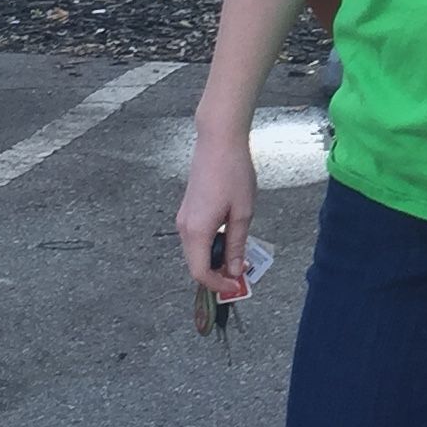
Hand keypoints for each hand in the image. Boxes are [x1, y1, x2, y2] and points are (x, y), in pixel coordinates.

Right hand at [177, 120, 256, 292]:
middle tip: (242, 273)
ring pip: (196, 251)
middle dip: (218, 273)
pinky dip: (211, 244)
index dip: (218, 285)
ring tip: (239, 253)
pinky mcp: (188, 210)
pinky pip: (196, 237)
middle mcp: (184, 227)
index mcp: (197, 231)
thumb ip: (237, 245)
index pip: (200, 273)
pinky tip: (229, 235)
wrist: (218, 141)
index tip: (237, 286)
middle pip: (196, 264)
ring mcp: (183, 218)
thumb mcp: (243, 213)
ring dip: (215, 258)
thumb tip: (235, 271)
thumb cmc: (233, 173)